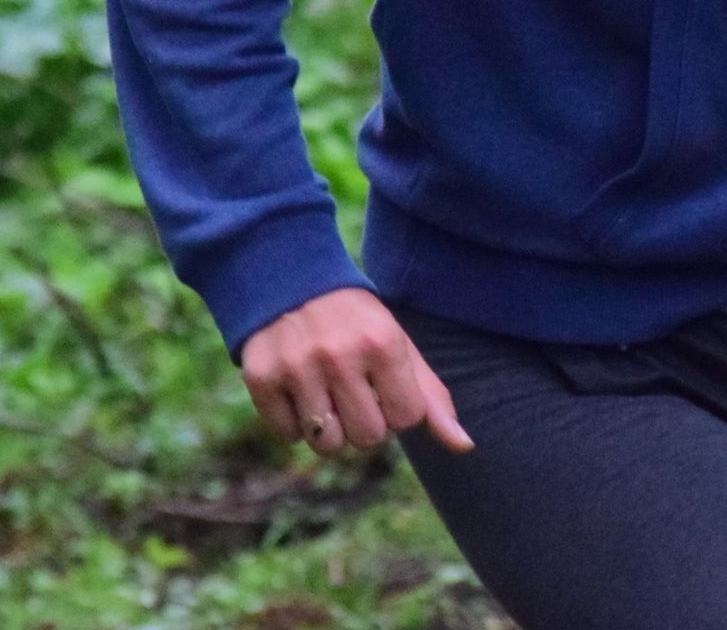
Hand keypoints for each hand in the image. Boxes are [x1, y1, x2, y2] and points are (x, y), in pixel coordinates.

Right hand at [239, 287, 473, 458]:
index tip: (382, 384)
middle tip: (351, 388)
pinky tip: (296, 388)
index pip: (405, 419)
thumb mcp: (399, 346)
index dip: (395, 408)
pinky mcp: (262, 378)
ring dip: (329, 428)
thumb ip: (431, 397)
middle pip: (367, 438)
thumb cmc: (356, 323)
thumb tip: (465, 446)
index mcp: (382, 343)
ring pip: (326, 444)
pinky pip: (288, 435)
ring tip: (325, 391)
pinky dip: (294, 422)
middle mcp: (340, 355)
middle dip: (363, 422)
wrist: (289, 280)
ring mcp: (297, 367)